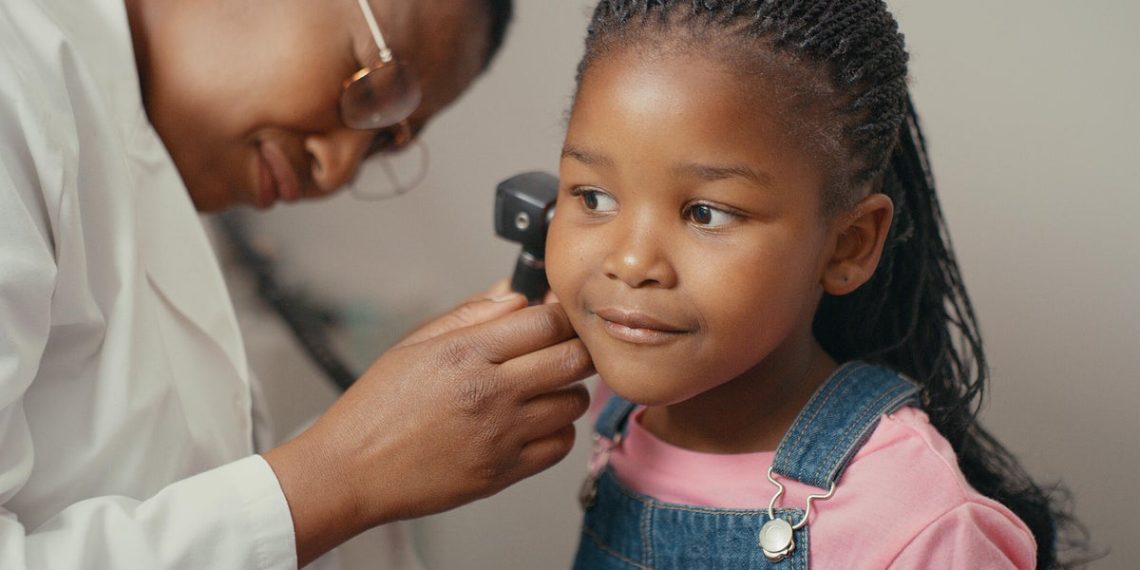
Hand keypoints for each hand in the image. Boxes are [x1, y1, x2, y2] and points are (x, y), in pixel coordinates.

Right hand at [264, 293, 592, 564]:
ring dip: (567, 390)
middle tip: (564, 348)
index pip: (547, 322)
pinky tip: (534, 422)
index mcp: (465, 352)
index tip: (559, 316)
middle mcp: (490, 392)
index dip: (562, 314)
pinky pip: (560, 445)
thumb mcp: (414, 344)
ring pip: (573, 402)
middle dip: (577, 348)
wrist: (351, 470)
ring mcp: (500, 435)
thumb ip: (470, 315)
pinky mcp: (503, 472)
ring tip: (542, 388)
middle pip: (573, 359)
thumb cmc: (376, 408)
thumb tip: (515, 294)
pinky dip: (557, 431)